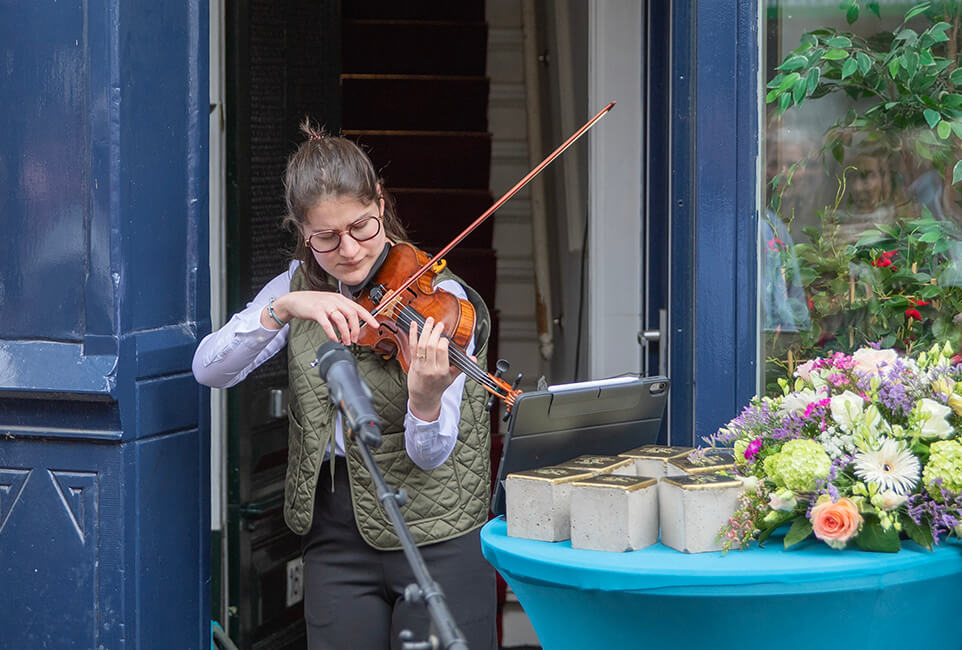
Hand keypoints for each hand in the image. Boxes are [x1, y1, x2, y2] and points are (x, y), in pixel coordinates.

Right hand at [264, 291, 378, 344]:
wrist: (295, 301)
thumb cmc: (313, 304)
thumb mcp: (330, 306)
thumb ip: (340, 313)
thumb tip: (350, 326)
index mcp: (340, 299)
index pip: (358, 308)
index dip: (368, 317)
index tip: (375, 325)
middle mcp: (335, 300)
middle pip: (352, 314)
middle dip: (356, 328)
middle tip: (355, 339)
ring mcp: (326, 305)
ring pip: (341, 319)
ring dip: (345, 332)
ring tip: (346, 341)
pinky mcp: (316, 311)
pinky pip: (327, 324)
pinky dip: (332, 333)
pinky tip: (334, 339)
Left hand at [406, 317, 461, 420]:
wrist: (424, 397)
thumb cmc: (438, 386)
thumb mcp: (452, 378)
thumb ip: (462, 366)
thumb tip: (474, 358)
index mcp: (442, 370)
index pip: (442, 351)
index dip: (443, 341)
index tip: (445, 338)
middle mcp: (430, 367)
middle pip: (431, 346)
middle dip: (435, 332)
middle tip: (439, 324)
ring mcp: (420, 365)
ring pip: (421, 344)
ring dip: (425, 330)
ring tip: (429, 320)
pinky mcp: (413, 362)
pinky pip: (412, 346)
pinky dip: (412, 334)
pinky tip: (413, 324)